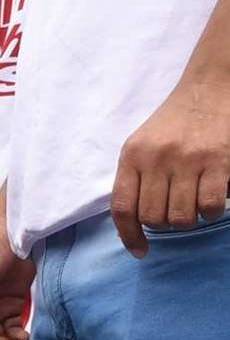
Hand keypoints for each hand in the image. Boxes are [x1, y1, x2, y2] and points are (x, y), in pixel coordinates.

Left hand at [111, 74, 229, 255]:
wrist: (208, 88)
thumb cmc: (174, 122)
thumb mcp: (142, 144)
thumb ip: (134, 178)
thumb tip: (132, 226)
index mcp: (132, 155)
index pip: (122, 207)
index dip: (128, 236)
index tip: (139, 250)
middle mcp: (156, 158)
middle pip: (152, 217)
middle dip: (163, 223)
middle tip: (174, 209)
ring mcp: (187, 160)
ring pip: (180, 217)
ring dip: (187, 219)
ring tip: (192, 203)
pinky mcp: (217, 161)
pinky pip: (209, 207)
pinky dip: (210, 212)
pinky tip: (211, 199)